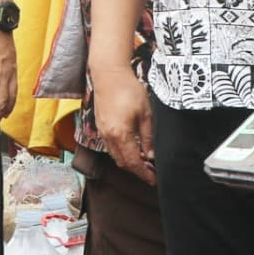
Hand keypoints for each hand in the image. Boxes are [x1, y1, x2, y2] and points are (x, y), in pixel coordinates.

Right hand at [91, 64, 155, 181]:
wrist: (109, 74)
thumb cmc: (128, 89)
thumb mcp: (145, 113)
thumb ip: (148, 136)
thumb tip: (151, 154)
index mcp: (120, 134)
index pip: (133, 162)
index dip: (144, 174)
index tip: (153, 180)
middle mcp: (108, 137)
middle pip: (123, 162)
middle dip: (137, 170)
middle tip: (151, 172)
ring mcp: (102, 132)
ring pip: (115, 156)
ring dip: (128, 162)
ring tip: (143, 162)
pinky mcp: (100, 126)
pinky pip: (110, 147)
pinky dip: (121, 152)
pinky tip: (132, 148)